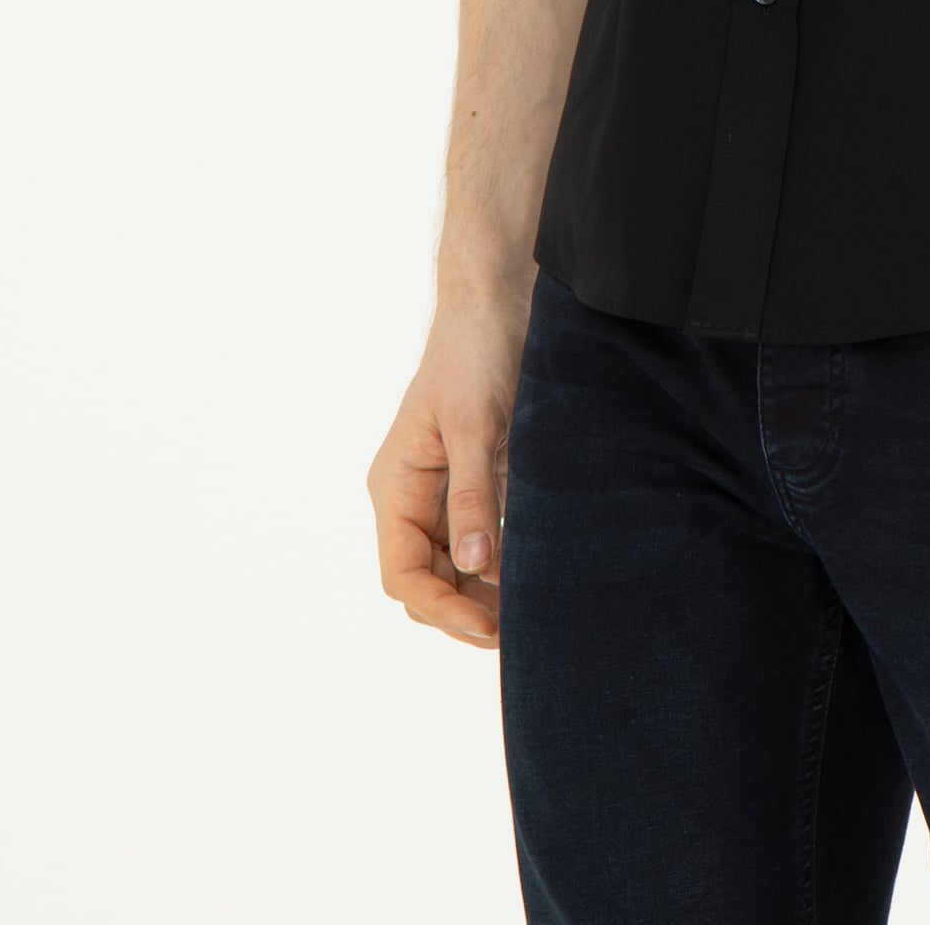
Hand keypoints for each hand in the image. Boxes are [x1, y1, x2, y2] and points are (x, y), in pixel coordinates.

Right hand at [367, 283, 533, 650]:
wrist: (497, 298)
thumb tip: (477, 568)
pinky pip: (479, 537)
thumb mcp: (476, 425)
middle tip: (517, 630)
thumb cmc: (476, 351)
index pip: (402, 573)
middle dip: (463, 610)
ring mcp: (443, 488)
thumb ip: (474, 497)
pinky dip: (501, 561)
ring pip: (452, 565)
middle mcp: (411, 494)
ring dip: (482, 592)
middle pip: (425, 580)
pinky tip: (533, 570)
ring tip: (530, 610)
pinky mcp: (475, 477)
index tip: (490, 627)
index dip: (442, 609)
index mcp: (395, 484)